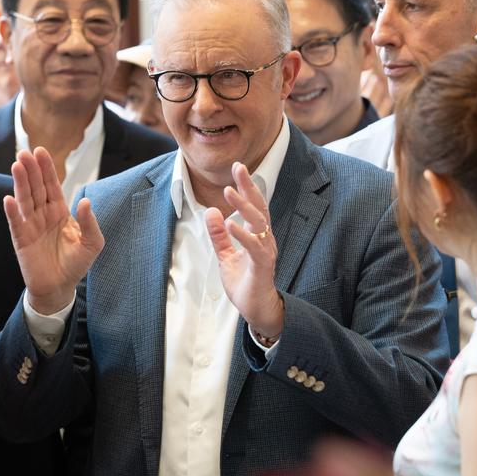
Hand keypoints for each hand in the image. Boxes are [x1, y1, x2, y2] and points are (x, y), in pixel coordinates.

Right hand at [3, 147, 103, 313]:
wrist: (60, 287)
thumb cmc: (76, 264)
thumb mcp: (92, 243)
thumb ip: (90, 222)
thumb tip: (84, 200)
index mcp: (60, 212)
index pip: (52, 186)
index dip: (46, 169)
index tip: (41, 151)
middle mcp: (43, 215)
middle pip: (36, 188)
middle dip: (31, 170)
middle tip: (25, 152)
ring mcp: (31, 226)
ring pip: (25, 200)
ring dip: (20, 183)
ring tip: (17, 165)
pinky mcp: (21, 240)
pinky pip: (16, 223)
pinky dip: (12, 211)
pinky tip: (8, 199)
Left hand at [204, 162, 284, 338]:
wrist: (256, 308)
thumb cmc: (244, 281)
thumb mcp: (225, 256)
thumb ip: (219, 236)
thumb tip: (211, 212)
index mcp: (257, 234)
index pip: (253, 205)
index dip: (246, 186)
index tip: (238, 167)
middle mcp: (265, 238)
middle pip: (259, 207)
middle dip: (249, 186)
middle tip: (239, 167)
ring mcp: (265, 251)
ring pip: (258, 223)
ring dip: (244, 206)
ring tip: (228, 192)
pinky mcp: (262, 265)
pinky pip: (254, 247)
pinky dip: (242, 234)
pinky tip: (230, 224)